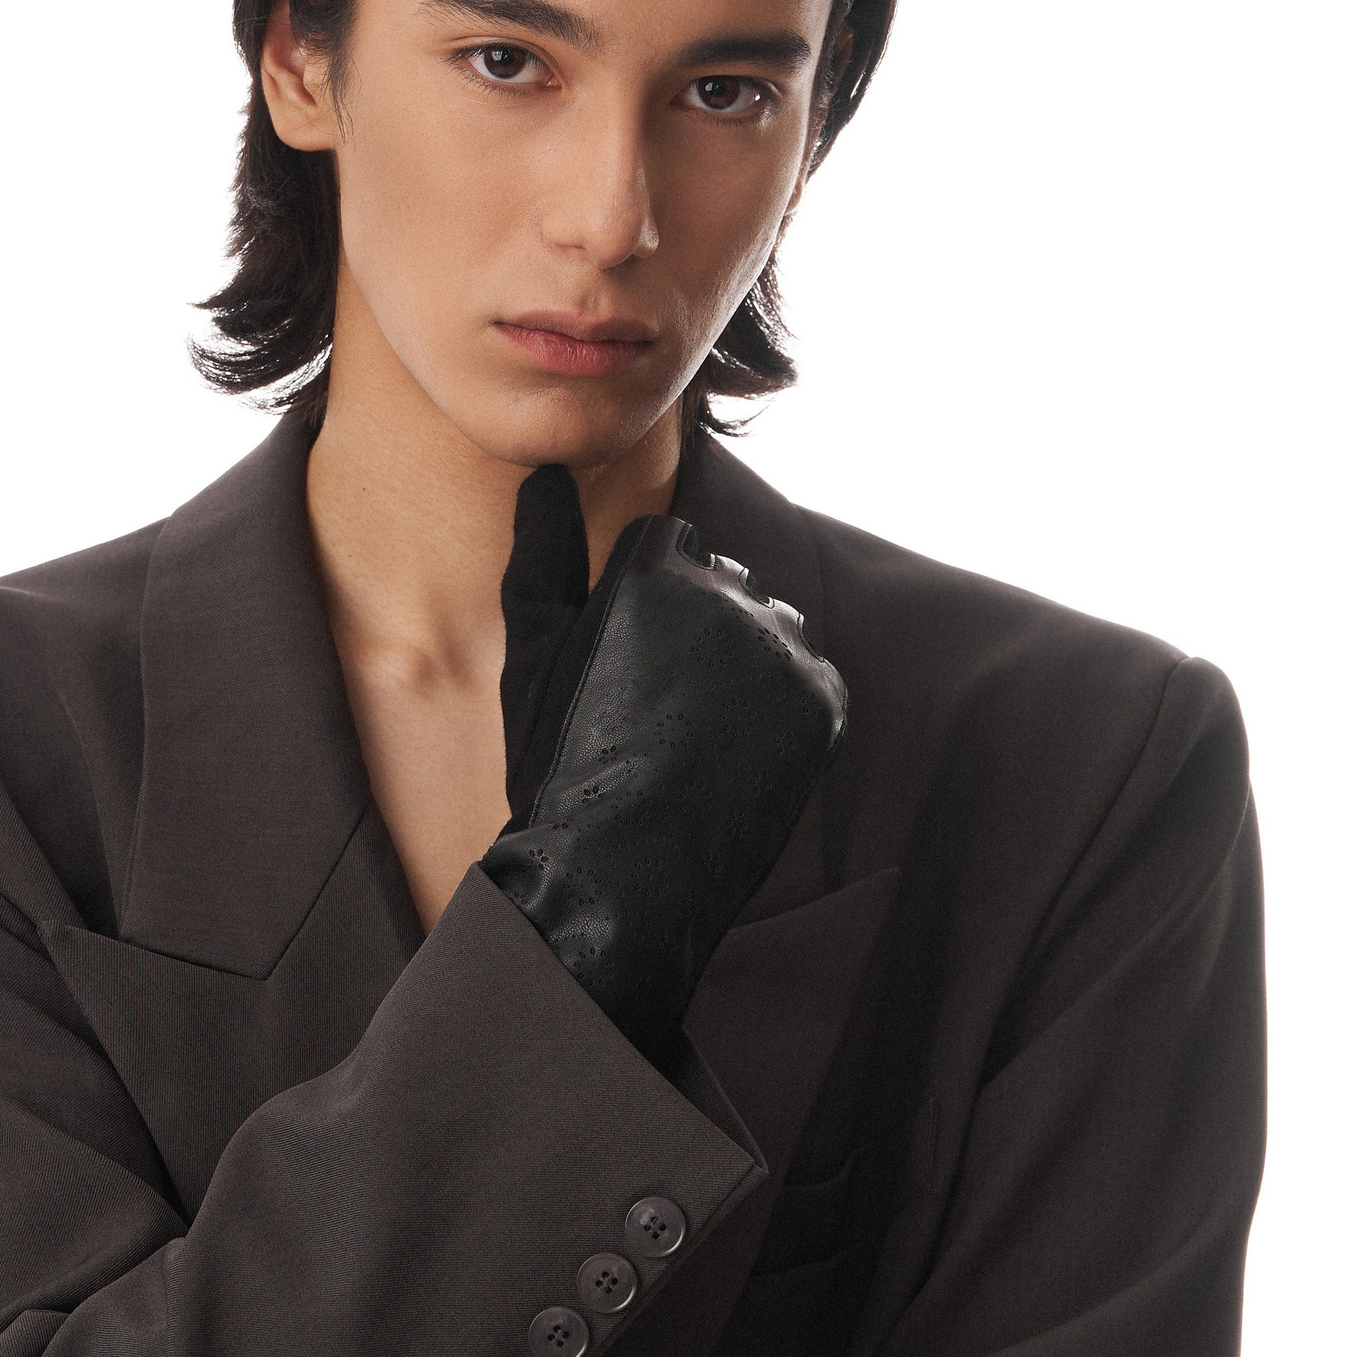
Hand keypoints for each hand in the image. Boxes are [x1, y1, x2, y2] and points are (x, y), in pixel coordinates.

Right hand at [480, 465, 846, 1062]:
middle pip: (726, 584)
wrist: (617, 881)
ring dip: (743, 666)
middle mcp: (730, 593)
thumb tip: (546, 475)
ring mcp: (784, 650)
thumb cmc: (561, 763)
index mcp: (657, 566)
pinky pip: (811, 682)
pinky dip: (783, 712)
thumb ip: (541, 553)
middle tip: (654, 712)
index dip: (641, 606)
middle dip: (696, 632)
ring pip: (771, 630)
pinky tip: (735, 756)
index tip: (622, 666)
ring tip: (695, 736)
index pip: (671, 546)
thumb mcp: (532, 652)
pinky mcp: (825, 704)